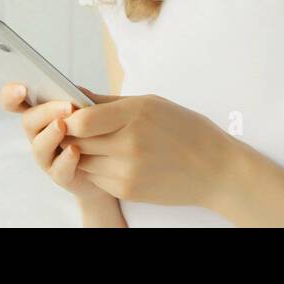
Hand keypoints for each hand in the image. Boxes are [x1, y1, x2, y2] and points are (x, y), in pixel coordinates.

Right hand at [0, 82, 111, 204]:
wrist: (112, 162)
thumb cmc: (100, 129)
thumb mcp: (95, 109)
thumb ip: (84, 99)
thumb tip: (77, 91)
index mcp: (42, 111)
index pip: (15, 101)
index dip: (11, 95)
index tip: (22, 89)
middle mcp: (39, 133)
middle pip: (28, 121)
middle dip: (45, 112)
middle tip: (68, 106)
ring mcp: (47, 156)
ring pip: (39, 146)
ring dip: (51, 134)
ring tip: (64, 125)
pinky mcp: (61, 175)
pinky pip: (58, 170)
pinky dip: (65, 159)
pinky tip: (75, 150)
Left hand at [58, 89, 236, 208]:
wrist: (215, 169)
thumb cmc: (185, 130)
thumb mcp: (151, 104)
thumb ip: (110, 102)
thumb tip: (75, 93)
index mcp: (136, 114)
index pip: (81, 119)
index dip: (69, 118)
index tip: (69, 114)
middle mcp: (129, 143)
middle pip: (77, 141)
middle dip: (72, 135)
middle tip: (74, 129)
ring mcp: (128, 169)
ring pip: (83, 161)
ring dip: (84, 153)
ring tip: (98, 144)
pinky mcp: (128, 189)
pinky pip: (96, 178)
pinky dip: (98, 169)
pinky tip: (113, 161)